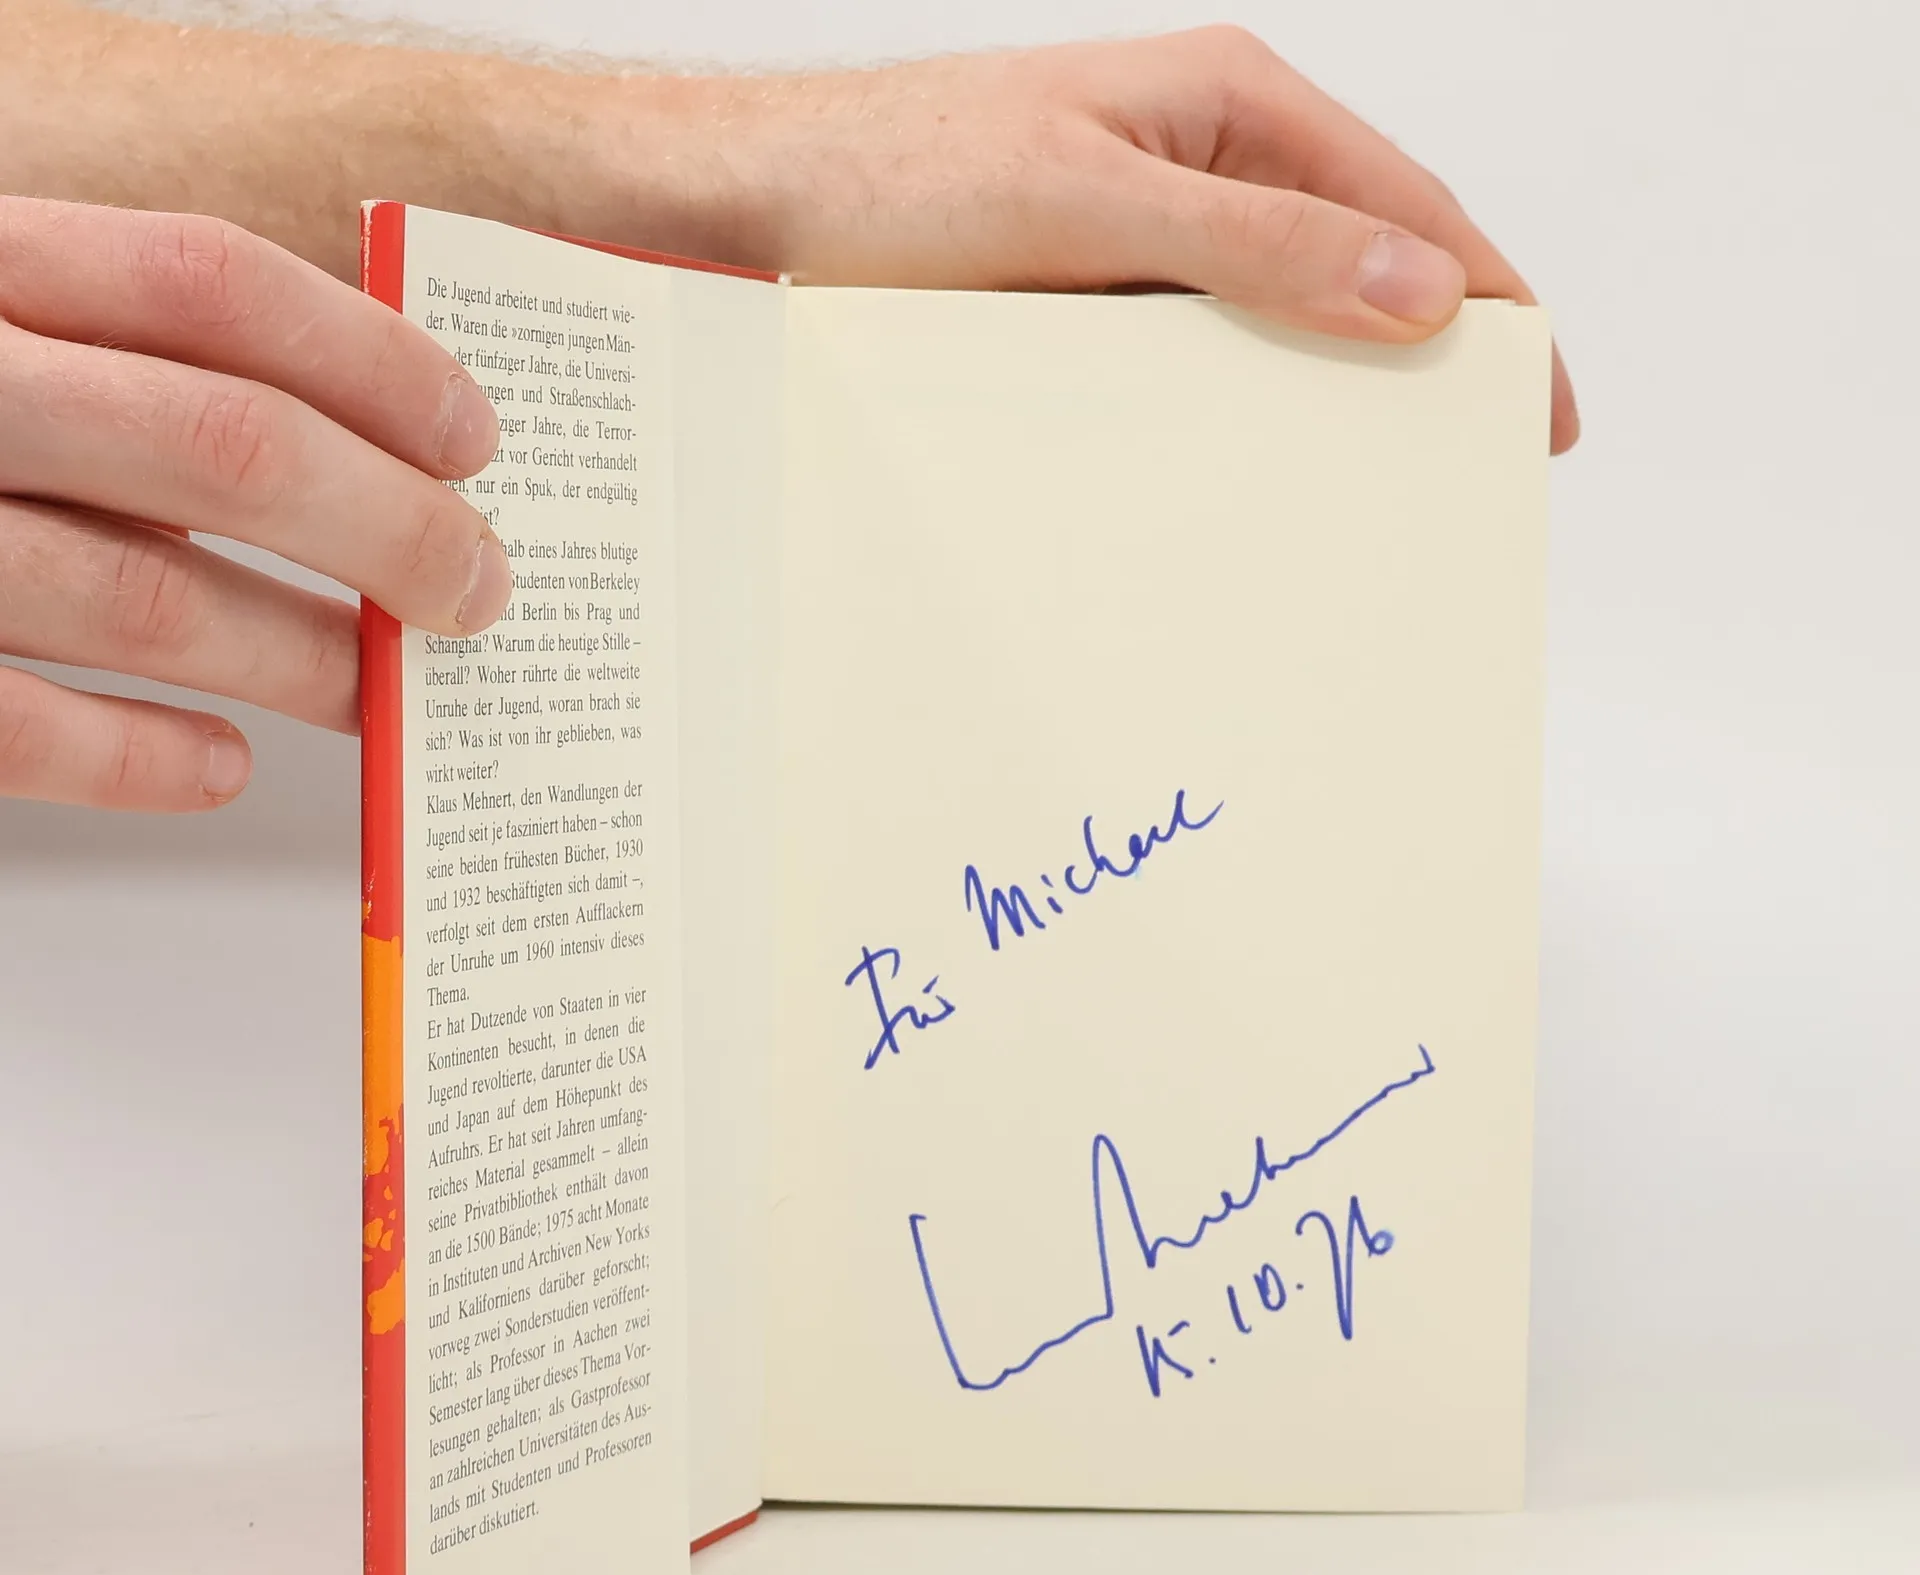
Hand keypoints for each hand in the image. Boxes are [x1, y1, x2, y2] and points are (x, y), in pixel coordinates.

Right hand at [0, 197, 508, 809]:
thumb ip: (119, 355)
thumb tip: (356, 450)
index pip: (210, 284)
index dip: (370, 363)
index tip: (472, 438)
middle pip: (222, 445)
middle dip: (388, 529)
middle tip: (476, 587)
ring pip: (150, 600)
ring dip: (302, 659)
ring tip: (385, 691)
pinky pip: (25, 730)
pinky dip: (143, 756)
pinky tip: (221, 762)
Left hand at [702, 27, 1577, 450]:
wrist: (754, 207)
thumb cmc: (896, 178)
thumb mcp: (1090, 205)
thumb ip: (1256, 244)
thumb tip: (1418, 288)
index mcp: (1230, 102)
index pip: (1407, 206)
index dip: (1488, 303)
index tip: (1535, 405)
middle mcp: (1201, 159)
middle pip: (1357, 262)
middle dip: (1421, 356)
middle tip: (1462, 467)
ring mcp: (1148, 229)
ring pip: (1279, 317)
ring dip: (1327, 389)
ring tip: (1368, 485)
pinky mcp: (1093, 291)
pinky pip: (1198, 351)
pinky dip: (1238, 405)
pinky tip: (1249, 465)